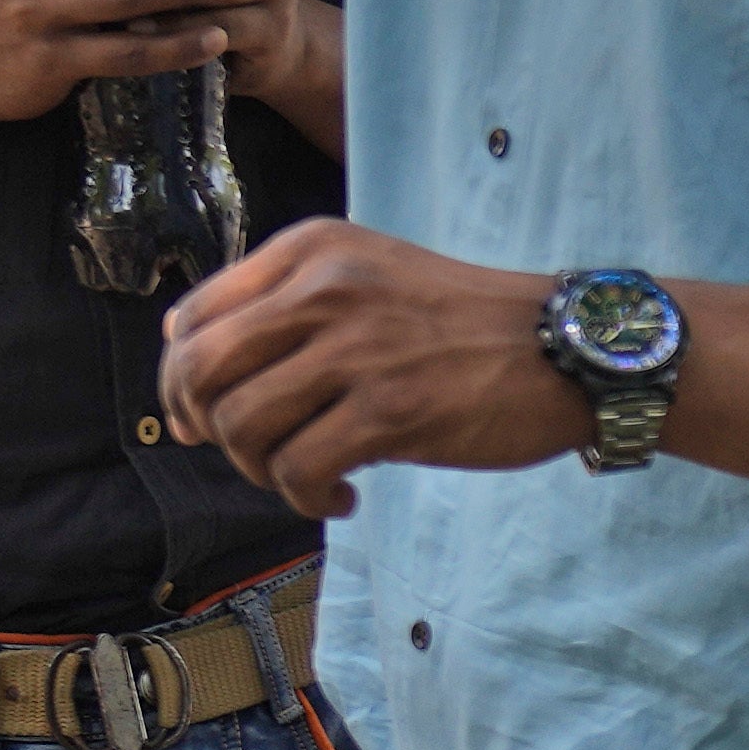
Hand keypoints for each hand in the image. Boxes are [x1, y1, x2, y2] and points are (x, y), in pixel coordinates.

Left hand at [155, 224, 587, 511]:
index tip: (204, 416)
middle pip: (201, 372)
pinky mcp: (389, 410)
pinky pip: (298, 470)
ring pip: (241, 426)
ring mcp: (356, 349)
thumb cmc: (467, 324)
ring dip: (260, 471)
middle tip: (248, 455)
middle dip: (206, 428)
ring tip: (307, 476)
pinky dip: (308, 498)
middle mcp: (323, 290)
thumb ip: (287, 304)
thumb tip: (189, 360)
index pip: (195, 316)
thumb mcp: (368, 277)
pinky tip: (343, 496)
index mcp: (310, 251)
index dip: (181, 380)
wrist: (567, 348)